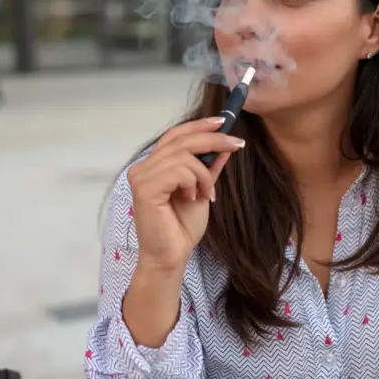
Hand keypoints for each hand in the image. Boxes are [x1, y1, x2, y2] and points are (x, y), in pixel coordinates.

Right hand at [126, 117, 244, 272]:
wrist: (171, 257)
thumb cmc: (181, 227)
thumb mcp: (202, 189)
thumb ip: (209, 167)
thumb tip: (226, 144)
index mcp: (153, 166)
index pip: (174, 135)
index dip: (198, 125)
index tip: (223, 121)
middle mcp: (142, 168)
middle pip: (181, 140)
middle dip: (213, 139)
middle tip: (237, 144)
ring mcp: (141, 177)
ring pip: (183, 156)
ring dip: (204, 173)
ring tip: (206, 193)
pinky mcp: (145, 189)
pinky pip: (179, 171)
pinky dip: (195, 181)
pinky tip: (194, 197)